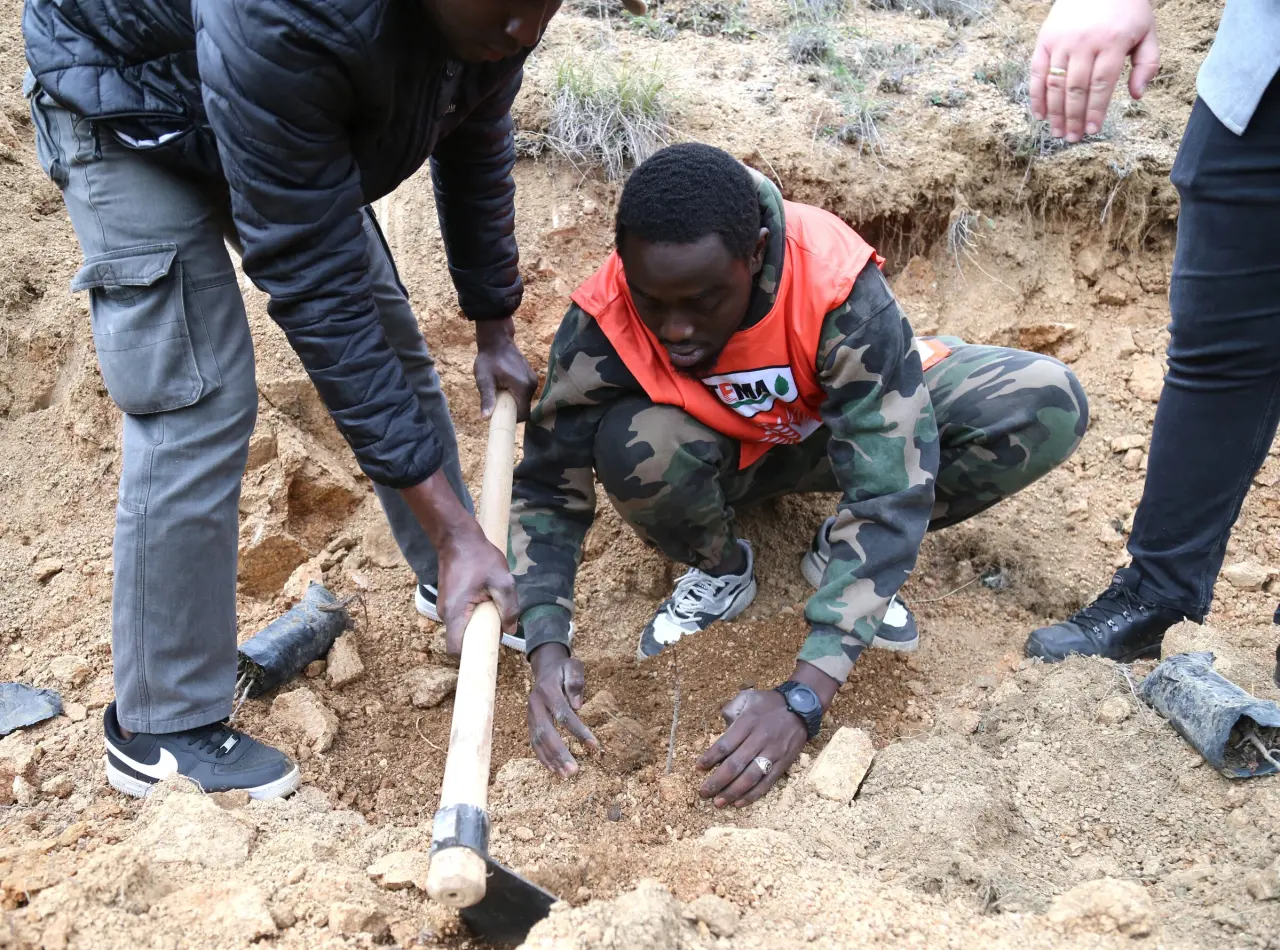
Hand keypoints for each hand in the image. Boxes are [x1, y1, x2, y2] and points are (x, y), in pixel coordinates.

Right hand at [398, 470, 516, 653]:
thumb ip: (509, 607)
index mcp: (454, 613)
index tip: (490, 649)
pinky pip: (462, 617)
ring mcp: (444, 607)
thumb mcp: (503, 581)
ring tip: (493, 604)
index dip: (473, 655)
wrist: (457, 537)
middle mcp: (445, 614)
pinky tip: (486, 597)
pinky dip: (475, 614)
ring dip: (480, 623)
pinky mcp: (448, 600)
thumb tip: (511, 629)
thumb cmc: (479, 557)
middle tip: (499, 621)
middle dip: (482, 637)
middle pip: (462, 640)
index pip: (457, 650)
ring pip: (463, 627)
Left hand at [474, 317, 537, 421]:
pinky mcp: (531, 377)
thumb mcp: (484, 380)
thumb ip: (487, 399)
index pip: (523, 414)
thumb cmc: (488, 360)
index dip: (511, 418)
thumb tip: (485, 418)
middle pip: (524, 408)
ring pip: (524, 400)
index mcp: (523, 387)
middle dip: (511, 409)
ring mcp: (533, 380)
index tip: (500, 414)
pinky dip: (515, 394)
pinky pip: (525, 393)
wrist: (496, 341)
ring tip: (500, 390)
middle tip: (497, 400)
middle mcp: (532, 385)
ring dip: (512, 401)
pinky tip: (505, 385)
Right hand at [527, 643, 598, 775]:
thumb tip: (578, 706)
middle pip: (546, 732)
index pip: (564, 714)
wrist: (544, 669)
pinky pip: (534, 743)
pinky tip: (553, 770)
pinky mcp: (530, 723)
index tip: (594, 746)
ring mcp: (530, 715)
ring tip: (566, 775)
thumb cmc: (563, 670)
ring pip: (538, 741)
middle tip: (574, 770)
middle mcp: (536, 705)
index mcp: (548, 691)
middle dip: (560, 753)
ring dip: (551, 760)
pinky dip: (543, 758)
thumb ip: (575, 682)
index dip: (579, 731)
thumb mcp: (572, 667)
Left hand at [697, 689, 806, 807]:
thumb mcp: (748, 696)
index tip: (698, 768)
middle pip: (735, 765)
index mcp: (748, 723)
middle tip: (703, 793)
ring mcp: (772, 753)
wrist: (802, 707)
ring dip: (732, 792)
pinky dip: (753, 795)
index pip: (725, 744)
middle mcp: (759, 739)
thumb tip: (722, 724)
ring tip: (718, 803)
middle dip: (717, 781)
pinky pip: (767, 783)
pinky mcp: (783, 764)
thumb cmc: (770, 703)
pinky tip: (739, 803)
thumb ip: (731, 708)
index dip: (710, 758)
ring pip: (750, 777)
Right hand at [1029, 0, 1159, 142]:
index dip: (1096, 111)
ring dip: (1055, 113)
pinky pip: (1038, 72)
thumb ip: (1147, 64)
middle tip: (1072, 138)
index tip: (1093, 131)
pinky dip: (1036, 95)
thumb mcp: (1147, 31)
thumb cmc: (1126, 9)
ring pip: (1056, 84)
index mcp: (1112, 42)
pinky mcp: (1045, 39)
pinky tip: (1040, 114)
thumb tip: (1136, 96)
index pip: (1101, 85)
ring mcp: (1062, 41)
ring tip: (1057, 132)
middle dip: (1074, 118)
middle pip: (1076, 89)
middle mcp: (1084, 43)